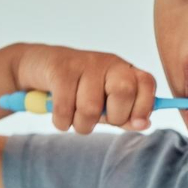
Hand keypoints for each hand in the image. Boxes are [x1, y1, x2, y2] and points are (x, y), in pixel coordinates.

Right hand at [8, 43, 156, 133]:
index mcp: (125, 70)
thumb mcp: (106, 104)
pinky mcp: (60, 70)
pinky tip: (60, 117)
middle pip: (123, 92)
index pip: (147, 83)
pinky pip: (65, 109)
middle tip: (101, 120)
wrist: (40, 66)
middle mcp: (108, 62)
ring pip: (91, 108)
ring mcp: (84, 63)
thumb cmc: (80, 90)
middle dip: (113, 118)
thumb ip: (127, 116)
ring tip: (76, 120)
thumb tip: (144, 124)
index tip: (137, 122)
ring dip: (82, 125)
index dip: (144, 106)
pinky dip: (62, 122)